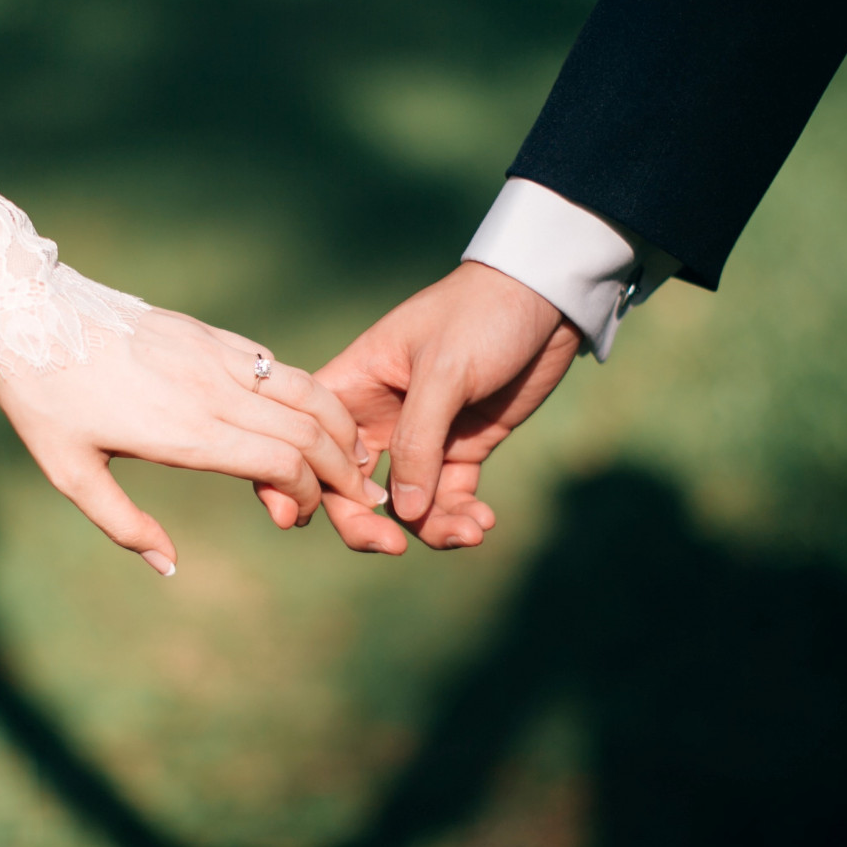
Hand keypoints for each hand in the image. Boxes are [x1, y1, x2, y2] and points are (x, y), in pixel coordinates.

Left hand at [0, 307, 387, 574]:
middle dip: (344, 468)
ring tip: (356, 453)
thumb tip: (169, 566)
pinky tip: (312, 412)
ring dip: (340, 424)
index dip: (307, 494)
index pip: (282, 462)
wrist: (29, 313)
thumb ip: (124, 525)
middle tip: (360, 495)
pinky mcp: (210, 334)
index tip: (298, 516)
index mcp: (185, 432)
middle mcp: (213, 392)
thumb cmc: (45, 400)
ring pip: (305, 389)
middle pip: (309, 429)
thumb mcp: (70, 473)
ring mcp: (216, 357)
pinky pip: (275, 364)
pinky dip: (308, 392)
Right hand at [310, 261, 581, 553]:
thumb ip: (418, 441)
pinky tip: (483, 522)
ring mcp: (422, 436)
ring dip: (430, 527)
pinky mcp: (462, 447)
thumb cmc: (481, 315)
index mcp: (353, 385)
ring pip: (405, 503)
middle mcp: (378, 416)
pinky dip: (461, 516)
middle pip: (350, 487)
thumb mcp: (444, 371)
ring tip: (469, 531)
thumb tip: (402, 513)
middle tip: (393, 548)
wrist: (546, 298)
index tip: (307, 519)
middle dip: (366, 524)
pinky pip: (449, 497)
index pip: (309, 440)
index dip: (300, 481)